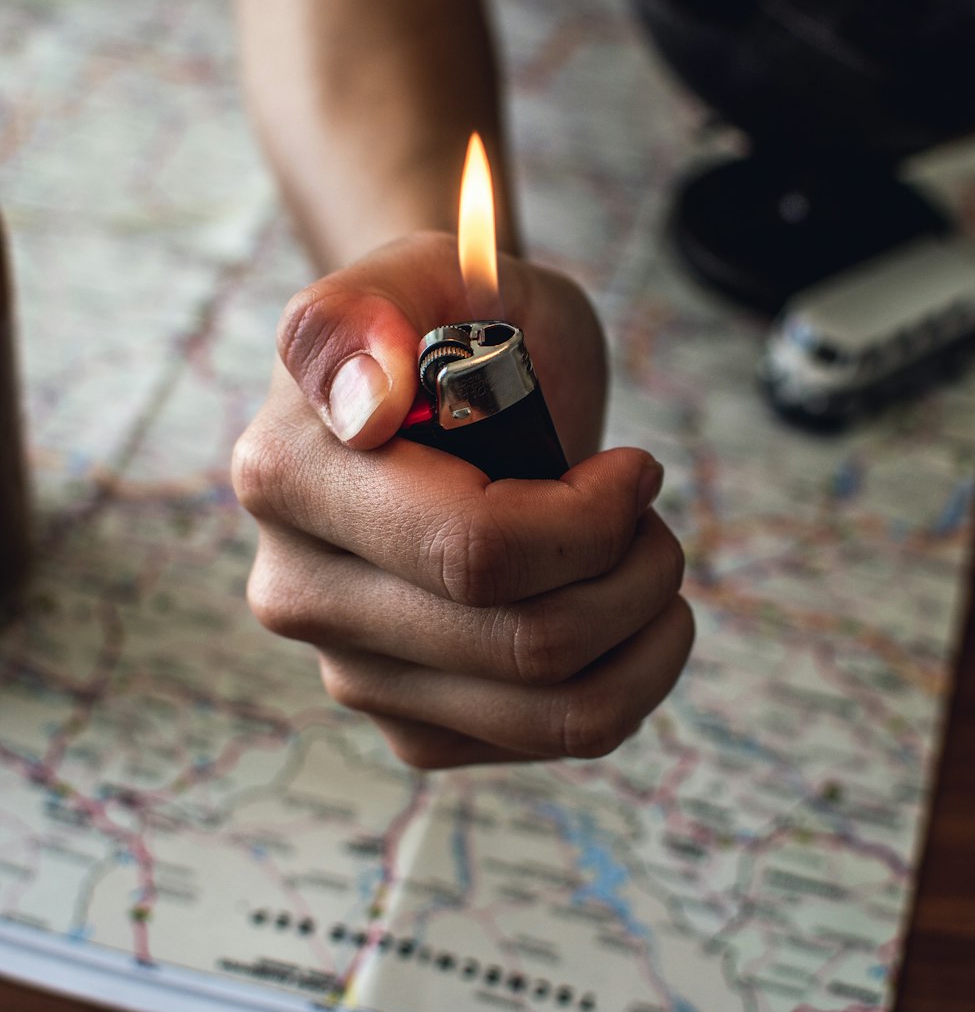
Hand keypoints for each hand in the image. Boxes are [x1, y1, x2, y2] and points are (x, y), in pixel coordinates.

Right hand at [232, 232, 693, 767]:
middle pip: (528, 642)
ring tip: (646, 560)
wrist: (441, 386)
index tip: (634, 466)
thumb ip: (364, 314)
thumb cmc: (453, 321)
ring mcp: (351, 668)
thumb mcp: (429, 270)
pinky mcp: (410, 723)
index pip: (476, 549)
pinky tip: (620, 612)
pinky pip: (553, 741)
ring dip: (645, 631)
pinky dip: (628, 679)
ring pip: (555, 712)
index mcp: (289, 475)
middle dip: (637, 571)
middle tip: (649, 509)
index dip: (594, 516)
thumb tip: (359, 405)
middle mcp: (299, 589)